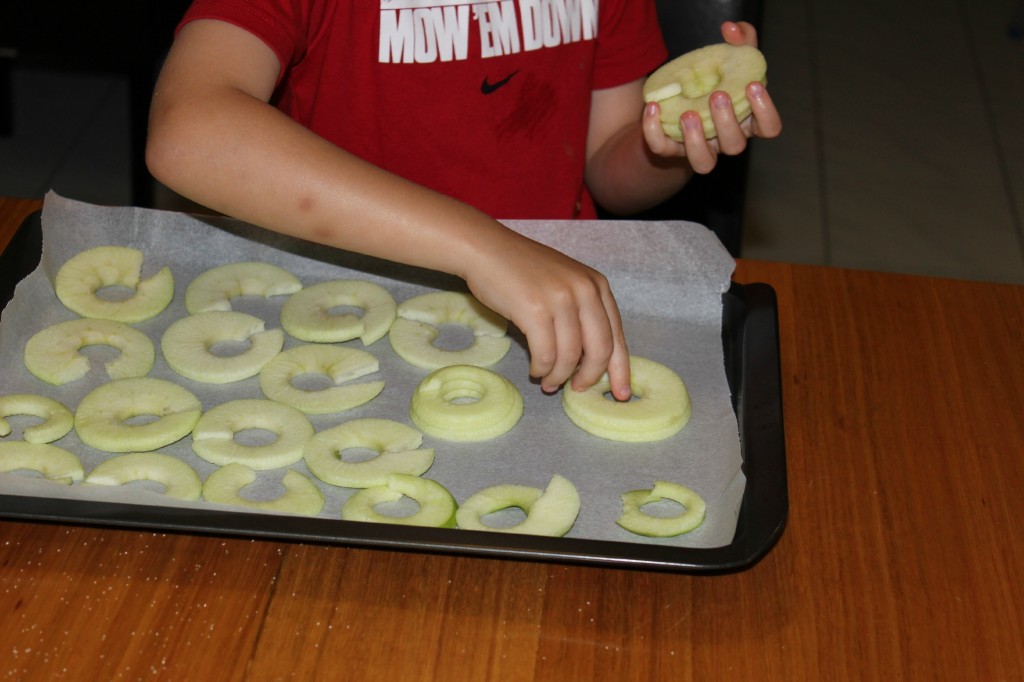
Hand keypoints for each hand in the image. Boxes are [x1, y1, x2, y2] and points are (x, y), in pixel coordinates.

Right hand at [462, 230, 630, 399]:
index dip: (620, 369)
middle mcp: (584, 290)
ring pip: (571, 356)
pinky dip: (542, 368)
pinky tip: (536, 370)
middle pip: (600, 349)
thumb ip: (582, 312)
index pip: (617, 335)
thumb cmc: (521, 270)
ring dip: (560, 376)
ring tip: (549, 383)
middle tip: (578, 389)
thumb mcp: (564, 283)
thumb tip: (589, 360)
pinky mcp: (535, 311)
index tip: (621, 393)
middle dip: (590, 376)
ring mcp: (560, 299)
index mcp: (596, 284)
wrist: (486, 249)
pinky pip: (546, 354)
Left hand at [641, 21, 781, 173]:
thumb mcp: (728, 60)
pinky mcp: (670, 149)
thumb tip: (731, 29)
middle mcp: (725, 139)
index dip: (766, 112)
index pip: (769, 128)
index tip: (753, 86)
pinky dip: (655, 131)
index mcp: (746, 120)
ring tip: (688, 114)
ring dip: (696, 140)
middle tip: (717, 96)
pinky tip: (653, 107)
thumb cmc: (711, 83)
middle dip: (727, 121)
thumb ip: (739, 42)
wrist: (677, 104)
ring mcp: (698, 148)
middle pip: (735, 145)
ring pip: (704, 162)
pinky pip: (662, 148)